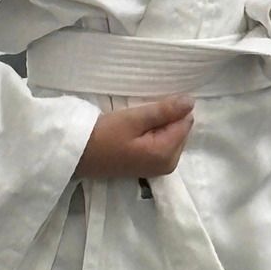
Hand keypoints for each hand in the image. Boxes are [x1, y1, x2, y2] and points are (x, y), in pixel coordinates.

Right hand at [76, 98, 193, 179]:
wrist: (79, 155)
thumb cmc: (104, 135)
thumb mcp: (134, 118)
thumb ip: (164, 111)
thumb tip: (191, 102)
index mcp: (167, 154)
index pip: (185, 122)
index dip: (170, 110)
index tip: (149, 108)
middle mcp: (169, 164)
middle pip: (180, 130)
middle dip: (165, 119)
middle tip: (139, 118)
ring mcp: (160, 168)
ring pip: (172, 136)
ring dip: (159, 126)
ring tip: (136, 124)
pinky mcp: (151, 166)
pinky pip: (163, 144)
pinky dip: (154, 134)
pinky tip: (137, 133)